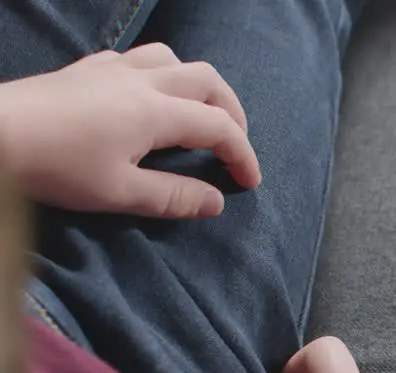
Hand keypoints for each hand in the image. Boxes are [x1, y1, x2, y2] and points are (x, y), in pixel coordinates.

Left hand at [0, 43, 259, 218]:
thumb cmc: (56, 166)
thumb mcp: (119, 193)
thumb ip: (173, 197)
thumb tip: (216, 202)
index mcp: (156, 112)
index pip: (219, 127)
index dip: (243, 155)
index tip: (249, 182)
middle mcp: (142, 81)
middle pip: (207, 81)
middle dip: (231, 112)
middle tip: (233, 144)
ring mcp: (112, 70)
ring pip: (173, 60)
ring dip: (196, 86)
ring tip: (195, 115)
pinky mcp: (86, 69)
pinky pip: (137, 59)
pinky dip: (158, 75)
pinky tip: (145, 98)